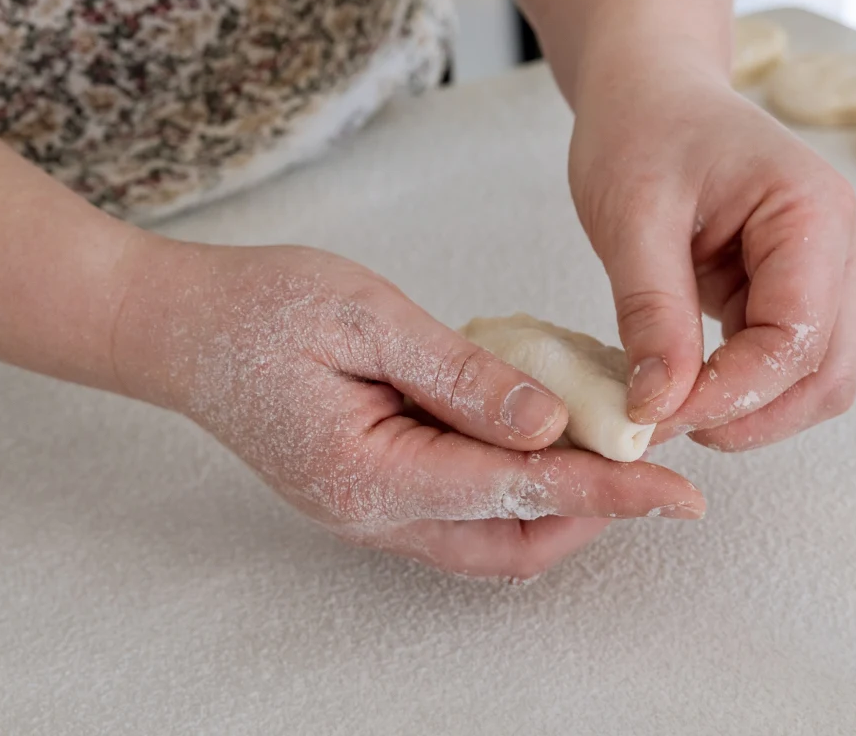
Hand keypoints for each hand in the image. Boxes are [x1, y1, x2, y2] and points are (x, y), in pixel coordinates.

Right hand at [111, 241, 704, 577]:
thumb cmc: (260, 309)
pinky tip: (542, 431)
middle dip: (594, 513)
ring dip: (560, 505)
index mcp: (373, 475)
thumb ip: (465, 377)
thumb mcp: (369, 318)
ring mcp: (370, 511)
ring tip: (610, 444)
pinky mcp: (373, 490)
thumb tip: (554, 421)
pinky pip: (465, 510)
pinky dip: (518, 485)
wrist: (177, 327)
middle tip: (651, 459)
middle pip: (514, 546)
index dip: (610, 493)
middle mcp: (375, 514)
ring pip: (493, 539)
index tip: (678, 491)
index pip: (520, 495)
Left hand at [569, 45, 855, 450]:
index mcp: (813, 214)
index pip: (798, 338)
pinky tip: (682, 385)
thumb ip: (651, 312)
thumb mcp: (631, 215)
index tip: (656, 416)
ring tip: (669, 408)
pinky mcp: (791, 292)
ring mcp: (822, 273)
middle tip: (663, 426)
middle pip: (827, 373)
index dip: (732, 394)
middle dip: (752, 416)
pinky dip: (741, 389)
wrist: (650, 89)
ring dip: (752, 413)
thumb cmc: (643, 128)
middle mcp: (837, 249)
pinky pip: (784, 363)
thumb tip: (657, 406)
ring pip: (815, 380)